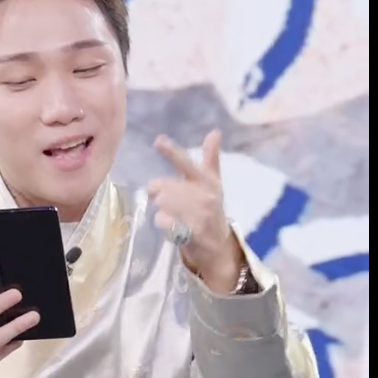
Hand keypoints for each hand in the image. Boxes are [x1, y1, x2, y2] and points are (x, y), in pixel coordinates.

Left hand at [148, 129, 244, 293]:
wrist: (219, 246)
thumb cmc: (212, 210)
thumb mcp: (213, 183)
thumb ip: (211, 158)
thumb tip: (215, 132)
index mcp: (206, 181)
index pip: (186, 163)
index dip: (171, 152)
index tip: (158, 141)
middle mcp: (205, 195)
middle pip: (164, 186)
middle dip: (157, 191)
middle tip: (162, 198)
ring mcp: (200, 215)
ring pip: (162, 203)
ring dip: (160, 208)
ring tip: (170, 213)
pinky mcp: (193, 232)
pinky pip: (164, 221)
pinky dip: (163, 223)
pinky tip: (170, 225)